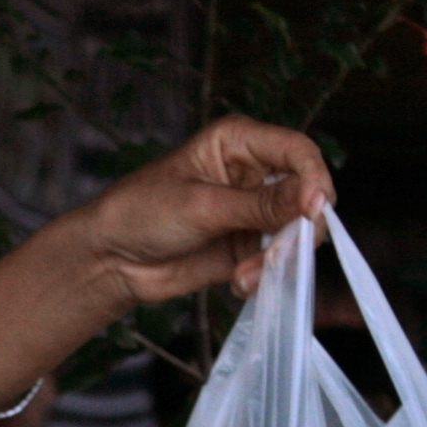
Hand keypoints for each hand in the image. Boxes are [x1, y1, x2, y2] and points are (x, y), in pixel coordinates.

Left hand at [77, 117, 335, 308]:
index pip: (297, 150)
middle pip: (305, 194)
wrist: (110, 259)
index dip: (314, 178)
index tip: (315, 209)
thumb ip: (261, 205)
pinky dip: (265, 275)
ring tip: (247, 273)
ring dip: (280, 257)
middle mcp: (252, 173)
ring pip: (294, 232)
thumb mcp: (203, 205)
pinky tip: (240, 283)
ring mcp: (251, 212)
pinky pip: (275, 261)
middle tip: (284, 251)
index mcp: (239, 143)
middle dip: (300, 227)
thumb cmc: (142, 211)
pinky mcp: (246, 247)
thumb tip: (316, 199)